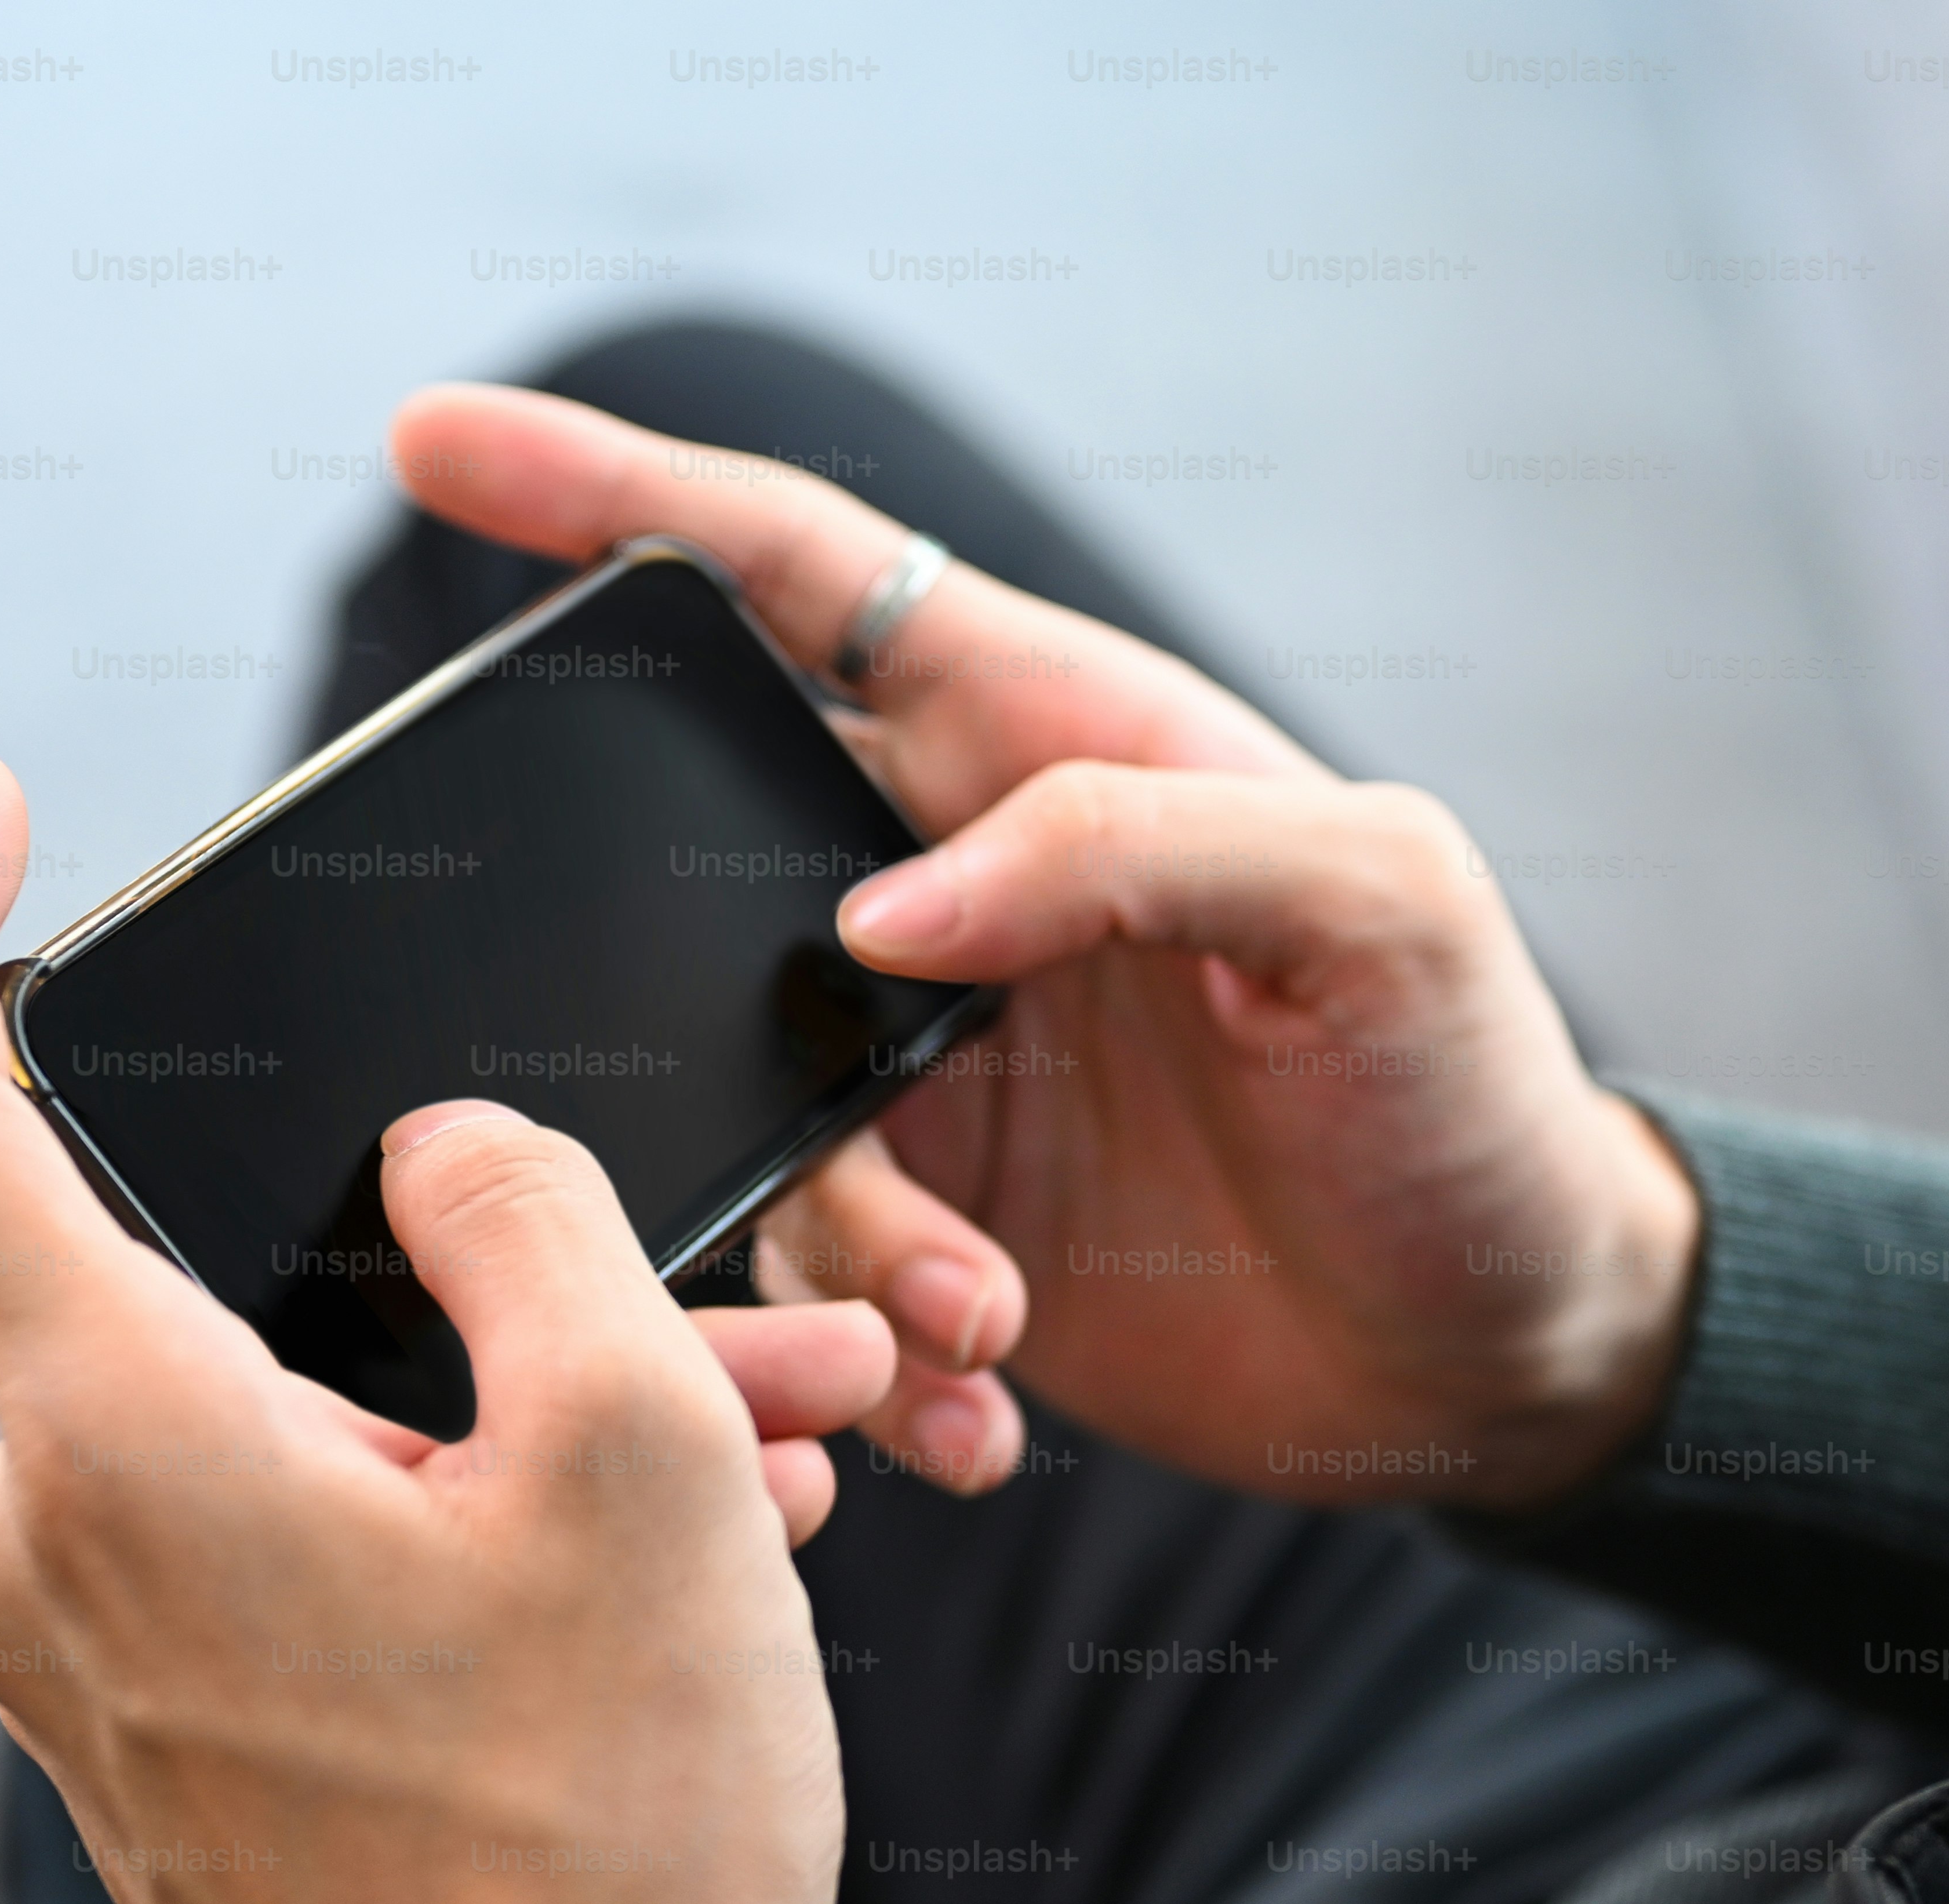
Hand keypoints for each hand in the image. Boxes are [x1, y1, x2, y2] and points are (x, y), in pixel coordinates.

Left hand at [0, 748, 897, 1903]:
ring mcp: (86, 1679)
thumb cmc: (612, 1833)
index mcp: (101, 1445)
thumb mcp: (647, 1453)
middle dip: (512, 1279)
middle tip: (764, 1314)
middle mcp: (37, 1554)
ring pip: (314, 1435)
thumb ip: (528, 1221)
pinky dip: (478, 1532)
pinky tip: (685, 1577)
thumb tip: (442, 1157)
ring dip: (539, 1422)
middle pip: (249, 1298)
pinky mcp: (163, 1767)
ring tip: (791, 1460)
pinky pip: (306, 1564)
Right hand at [384, 385, 1700, 1508]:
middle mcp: (968, 897)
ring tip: (974, 1322)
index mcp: (1059, 749)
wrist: (1512, 1347)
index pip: (806, 579)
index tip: (436, 444)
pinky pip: (819, 1287)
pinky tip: (971, 1415)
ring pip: (748, 1126)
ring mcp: (937, 1075)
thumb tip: (886, 912)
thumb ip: (1133, 848)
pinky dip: (874, 1365)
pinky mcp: (941, 1237)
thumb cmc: (1476, 1092)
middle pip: (702, 873)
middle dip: (640, 978)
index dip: (616, 501)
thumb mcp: (1376, 904)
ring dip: (834, 1247)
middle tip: (664, 1087)